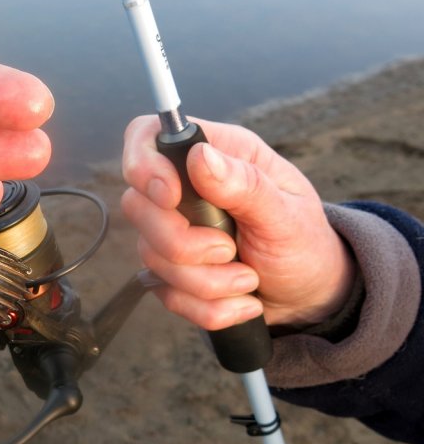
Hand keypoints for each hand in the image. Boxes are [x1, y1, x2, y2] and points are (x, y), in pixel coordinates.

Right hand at [121, 116, 355, 329]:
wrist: (308, 297)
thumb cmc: (304, 244)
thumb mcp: (288, 214)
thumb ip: (245, 184)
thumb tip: (200, 156)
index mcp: (216, 156)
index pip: (146, 137)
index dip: (143, 164)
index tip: (171, 198)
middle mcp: (185, 189)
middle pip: (136, 205)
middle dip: (181, 243)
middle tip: (229, 251)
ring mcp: (171, 231)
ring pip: (150, 256)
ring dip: (205, 282)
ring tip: (248, 280)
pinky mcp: (169, 272)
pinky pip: (165, 292)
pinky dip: (208, 306)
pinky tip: (241, 301)